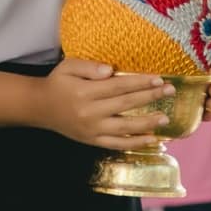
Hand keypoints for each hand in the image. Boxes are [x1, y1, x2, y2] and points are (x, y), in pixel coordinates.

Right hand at [32, 58, 170, 150]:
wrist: (40, 108)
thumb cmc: (57, 83)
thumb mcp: (68, 67)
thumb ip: (89, 66)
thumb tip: (110, 71)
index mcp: (85, 92)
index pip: (119, 86)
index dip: (140, 82)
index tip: (159, 79)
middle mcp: (90, 112)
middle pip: (126, 104)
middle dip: (150, 97)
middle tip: (170, 91)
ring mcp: (93, 129)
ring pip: (125, 127)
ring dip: (148, 123)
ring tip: (165, 118)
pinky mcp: (93, 141)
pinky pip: (118, 144)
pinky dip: (136, 143)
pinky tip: (152, 139)